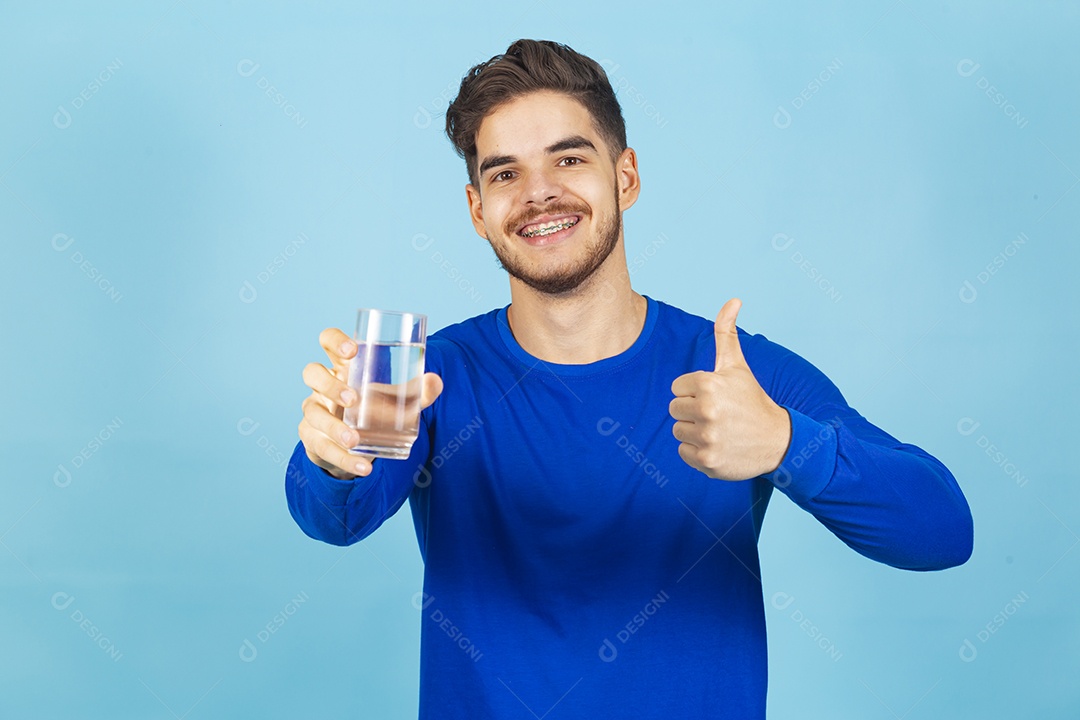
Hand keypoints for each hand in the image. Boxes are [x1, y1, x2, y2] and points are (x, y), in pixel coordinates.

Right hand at [298, 327, 443, 479]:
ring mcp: (314, 411)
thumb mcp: (396, 399)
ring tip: (355, 440)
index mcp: (342, 367)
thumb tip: (435, 381)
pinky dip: (344, 459)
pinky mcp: (312, 438)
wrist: (356, 445)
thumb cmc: (374, 408)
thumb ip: (417, 392)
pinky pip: (321, 447)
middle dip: (330, 385)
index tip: (353, 350)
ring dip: (334, 428)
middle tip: (353, 399)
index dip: (335, 340)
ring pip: (313, 414)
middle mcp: (322, 386)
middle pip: (312, 373)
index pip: (328, 341)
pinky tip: (363, 466)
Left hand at [669, 298, 791, 480]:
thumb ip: (727, 332)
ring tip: (719, 430)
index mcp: (708, 384)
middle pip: (674, 410)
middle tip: (718, 415)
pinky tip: (719, 446)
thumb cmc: (752, 400)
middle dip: (692, 411)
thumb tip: (733, 299)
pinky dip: (698, 452)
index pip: (677, 388)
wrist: (778, 440)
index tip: (717, 397)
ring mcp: (707, 437)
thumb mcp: (737, 366)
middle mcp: (706, 410)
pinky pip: (683, 453)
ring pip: (678, 431)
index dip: (695, 392)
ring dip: (694, 432)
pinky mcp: (707, 461)